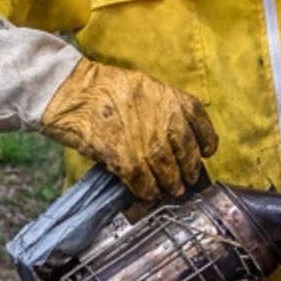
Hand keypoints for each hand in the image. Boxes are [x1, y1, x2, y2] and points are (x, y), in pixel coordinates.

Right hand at [39, 59, 216, 198]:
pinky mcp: (127, 160)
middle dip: (188, 171)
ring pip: (169, 174)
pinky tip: (146, 193)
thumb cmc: (104, 87)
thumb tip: (175, 136)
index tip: (205, 153)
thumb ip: (164, 108)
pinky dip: (147, 191)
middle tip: (186, 180)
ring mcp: (148, 143)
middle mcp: (167, 122)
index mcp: (173, 100)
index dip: (206, 142)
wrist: (74, 93)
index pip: (202, 126)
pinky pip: (144, 183)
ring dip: (169, 185)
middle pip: (188, 155)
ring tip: (168, 190)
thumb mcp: (144, 86)